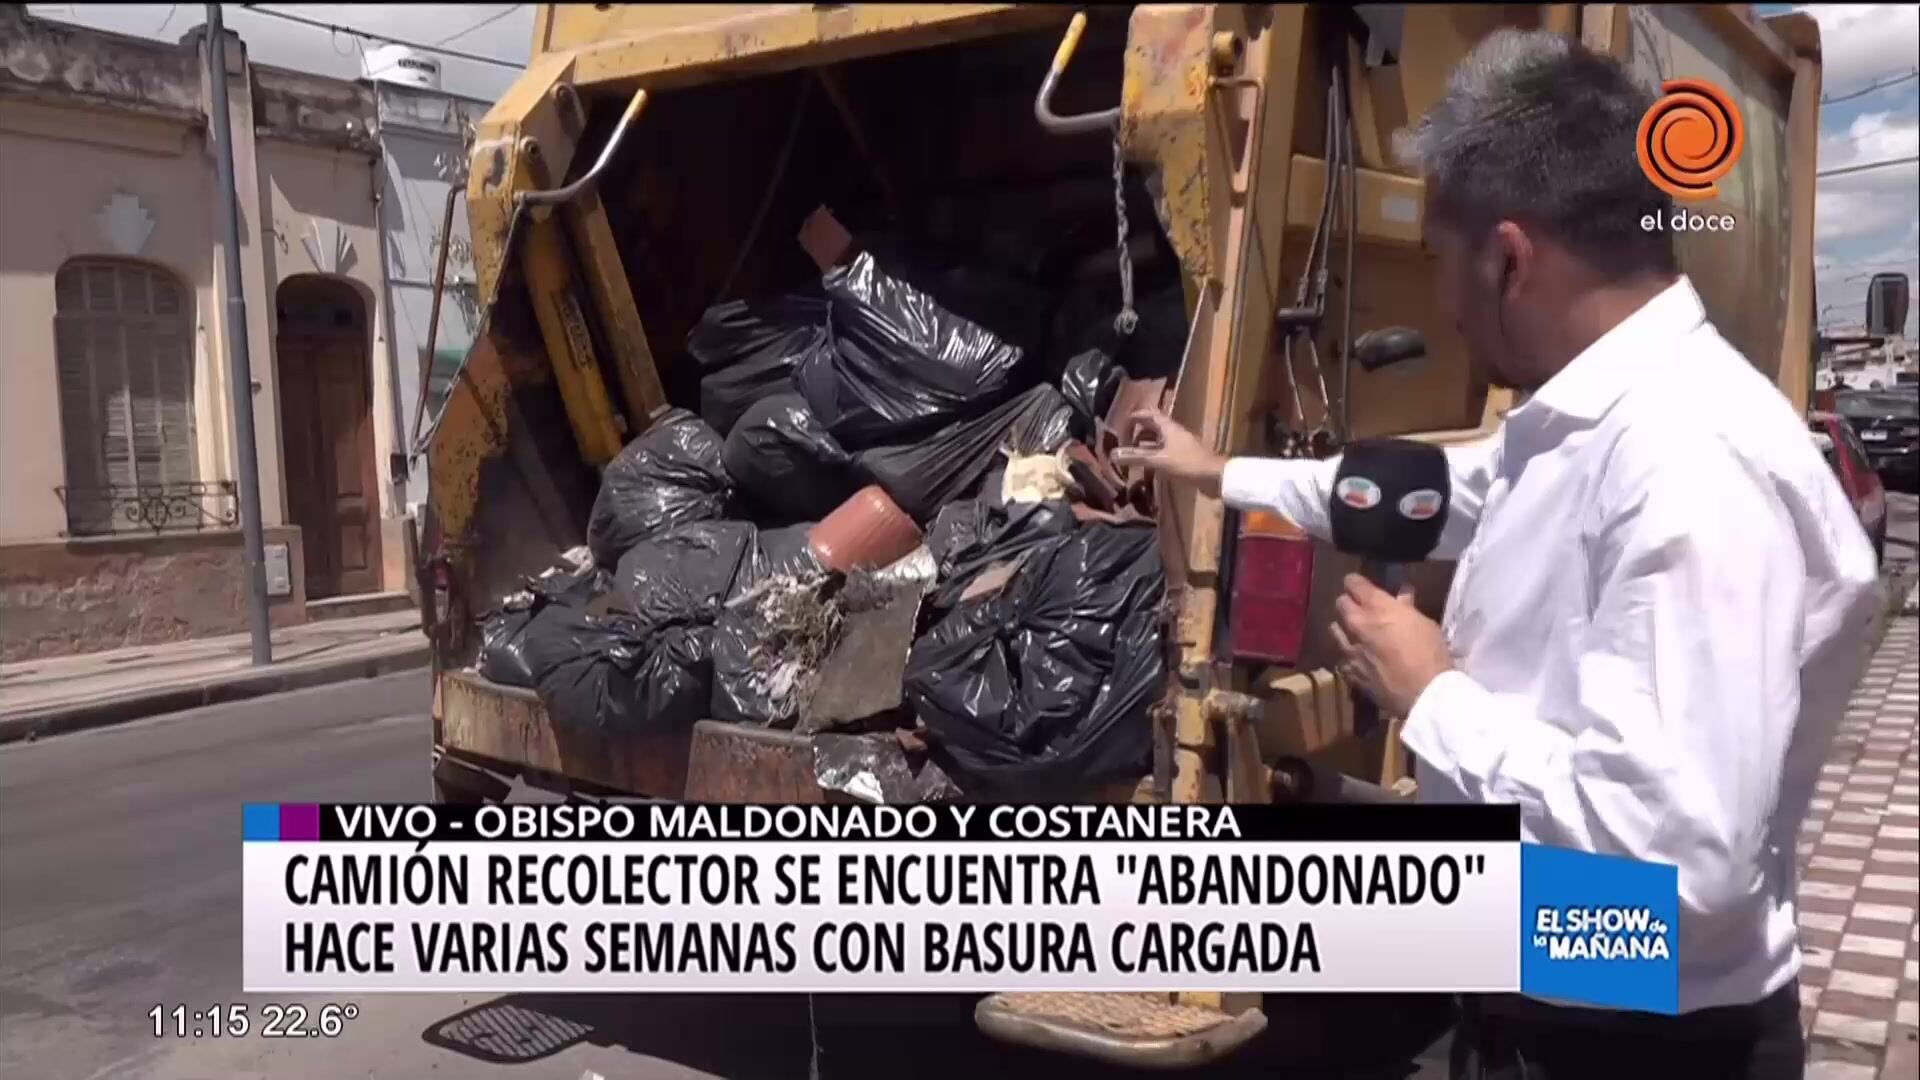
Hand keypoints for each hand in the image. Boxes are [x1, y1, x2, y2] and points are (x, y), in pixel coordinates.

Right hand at [1109, 409, 1227, 496]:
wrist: (1215, 477)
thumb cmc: (1187, 464)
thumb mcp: (1159, 460)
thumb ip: (1136, 457)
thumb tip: (1112, 454)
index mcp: (1168, 427)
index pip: (1149, 414)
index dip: (1135, 416)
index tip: (1121, 423)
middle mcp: (1174, 432)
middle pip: (1153, 426)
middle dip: (1138, 430)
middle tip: (1124, 439)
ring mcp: (1181, 444)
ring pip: (1159, 439)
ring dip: (1145, 444)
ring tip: (1132, 452)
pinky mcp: (1185, 457)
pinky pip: (1165, 451)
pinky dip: (1154, 454)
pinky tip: (1148, 465)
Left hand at [1330, 573, 1453, 717]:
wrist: (1424, 693)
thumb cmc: (1430, 653)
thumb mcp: (1423, 624)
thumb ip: (1406, 608)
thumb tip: (1401, 596)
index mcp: (1377, 608)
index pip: (1354, 584)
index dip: (1355, 582)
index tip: (1359, 585)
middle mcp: (1357, 624)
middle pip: (1340, 604)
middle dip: (1348, 603)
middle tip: (1358, 608)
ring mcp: (1350, 650)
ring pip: (1335, 630)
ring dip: (1343, 628)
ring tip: (1353, 632)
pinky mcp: (1351, 672)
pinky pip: (1342, 658)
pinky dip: (1348, 655)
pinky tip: (1356, 659)